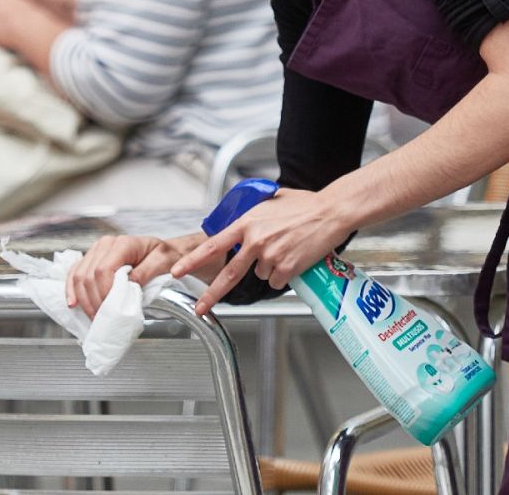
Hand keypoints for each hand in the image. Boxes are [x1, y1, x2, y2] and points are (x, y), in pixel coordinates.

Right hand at [65, 235, 188, 317]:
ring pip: (79, 276)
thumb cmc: (164, 256)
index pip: (104, 269)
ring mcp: (96, 251)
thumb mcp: (162, 262)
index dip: (104, 292)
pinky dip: (72, 289)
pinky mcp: (91, 259)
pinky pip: (74, 273)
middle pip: (89, 275)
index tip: (111, 310)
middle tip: (103, 319)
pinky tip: (73, 303)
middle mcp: (106, 244)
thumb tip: (127, 285)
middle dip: (94, 300)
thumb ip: (145, 273)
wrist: (162, 251)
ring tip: (93, 316)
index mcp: (123, 243)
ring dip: (83, 299)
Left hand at [170, 187, 355, 314]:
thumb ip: (252, 216)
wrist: (330, 212)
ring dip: (268, 268)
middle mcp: (255, 241)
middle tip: (199, 307)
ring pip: (260, 274)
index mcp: (247, 223)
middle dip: (211, 294)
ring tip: (285, 249)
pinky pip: (277, 281)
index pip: (213, 245)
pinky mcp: (287, 268)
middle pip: (228, 273)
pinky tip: (294, 258)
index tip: (177, 270)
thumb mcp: (270, 202)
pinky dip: (284, 274)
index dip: (192, 260)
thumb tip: (242, 225)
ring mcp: (271, 256)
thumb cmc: (304, 205)